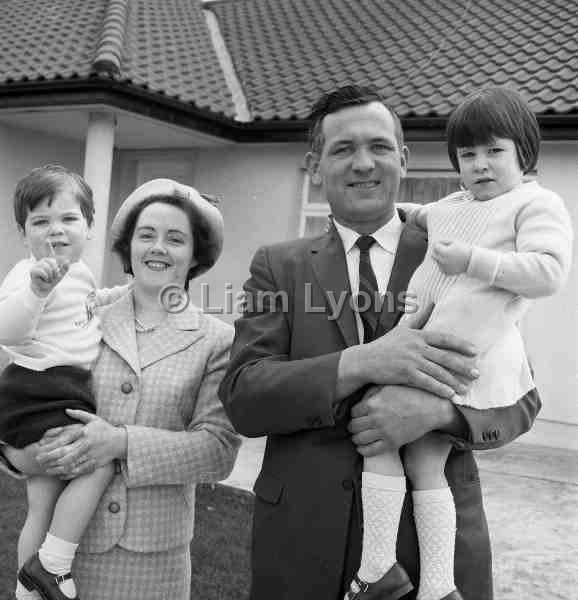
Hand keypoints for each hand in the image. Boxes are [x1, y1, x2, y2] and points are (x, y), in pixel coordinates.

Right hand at [29, 241, 69, 296]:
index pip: (50, 253)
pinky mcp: (33, 270)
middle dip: (55, 272)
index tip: (49, 244)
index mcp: (49, 261)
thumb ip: (65, 268)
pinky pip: (42, 271)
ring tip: (48, 278)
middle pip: (52, 262)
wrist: (44, 288)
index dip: (50, 248)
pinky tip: (44, 278)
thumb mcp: (60, 274)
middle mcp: (43, 261)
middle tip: (53, 276)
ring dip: (50, 275)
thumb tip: (67, 260)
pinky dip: (46, 276)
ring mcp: (37, 265)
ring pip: (47, 267)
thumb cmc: (51, 280)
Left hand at [35, 411, 126, 477]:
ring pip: (70, 464)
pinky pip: (78, 471)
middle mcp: (86, 444)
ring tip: (47, 469)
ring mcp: (90, 455)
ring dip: (56, 468)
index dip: (50, 446)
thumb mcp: (94, 419)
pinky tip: (60, 474)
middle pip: (64, 453)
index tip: (40, 449)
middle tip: (39, 461)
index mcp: (84, 432)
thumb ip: (79, 414)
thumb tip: (66, 410)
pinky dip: (67, 473)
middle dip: (49, 458)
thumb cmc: (105, 429)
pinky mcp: (94, 463)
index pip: (64, 440)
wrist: (121, 442)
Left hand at [348, 385, 456, 454]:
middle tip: (355, 426)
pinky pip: (371, 451)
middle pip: (353, 426)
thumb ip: (371, 393)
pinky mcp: (392, 443)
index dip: (354, 414)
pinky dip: (363, 450)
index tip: (357, 415)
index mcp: (373, 403)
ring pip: (358, 439)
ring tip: (358, 436)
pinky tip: (362, 447)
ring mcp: (384, 432)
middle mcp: (376, 419)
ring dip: (356, 438)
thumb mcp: (388, 386)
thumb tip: (359, 401)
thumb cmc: (410, 394)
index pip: (352, 412)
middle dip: (353, 426)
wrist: (432, 408)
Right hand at [359, 305, 478, 398]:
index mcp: (417, 335)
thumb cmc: (384, 346)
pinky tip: (450, 395)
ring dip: (454, 381)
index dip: (461, 345)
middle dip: (463, 366)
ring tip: (466, 389)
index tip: (474, 352)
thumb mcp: (400, 329)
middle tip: (477, 374)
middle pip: (445, 357)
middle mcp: (416, 346)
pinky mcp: (405, 374)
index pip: (444, 338)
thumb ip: (417, 318)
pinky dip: (440, 389)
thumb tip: (430, 303)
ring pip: (438, 371)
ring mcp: (411, 360)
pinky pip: (427, 382)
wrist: (364, 361)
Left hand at [431, 240, 470, 275]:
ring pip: (437, 261)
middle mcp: (442, 261)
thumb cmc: (464, 250)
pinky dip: (444, 265)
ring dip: (441, 258)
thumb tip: (435, 243)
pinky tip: (452, 263)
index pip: (435, 246)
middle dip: (437, 251)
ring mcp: (444, 268)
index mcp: (444, 253)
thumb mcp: (454, 242)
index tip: (445, 244)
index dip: (439, 243)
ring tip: (451, 257)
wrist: (472, 262)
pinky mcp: (446, 273)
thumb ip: (444, 241)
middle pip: (433, 255)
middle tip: (445, 250)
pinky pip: (441, 267)